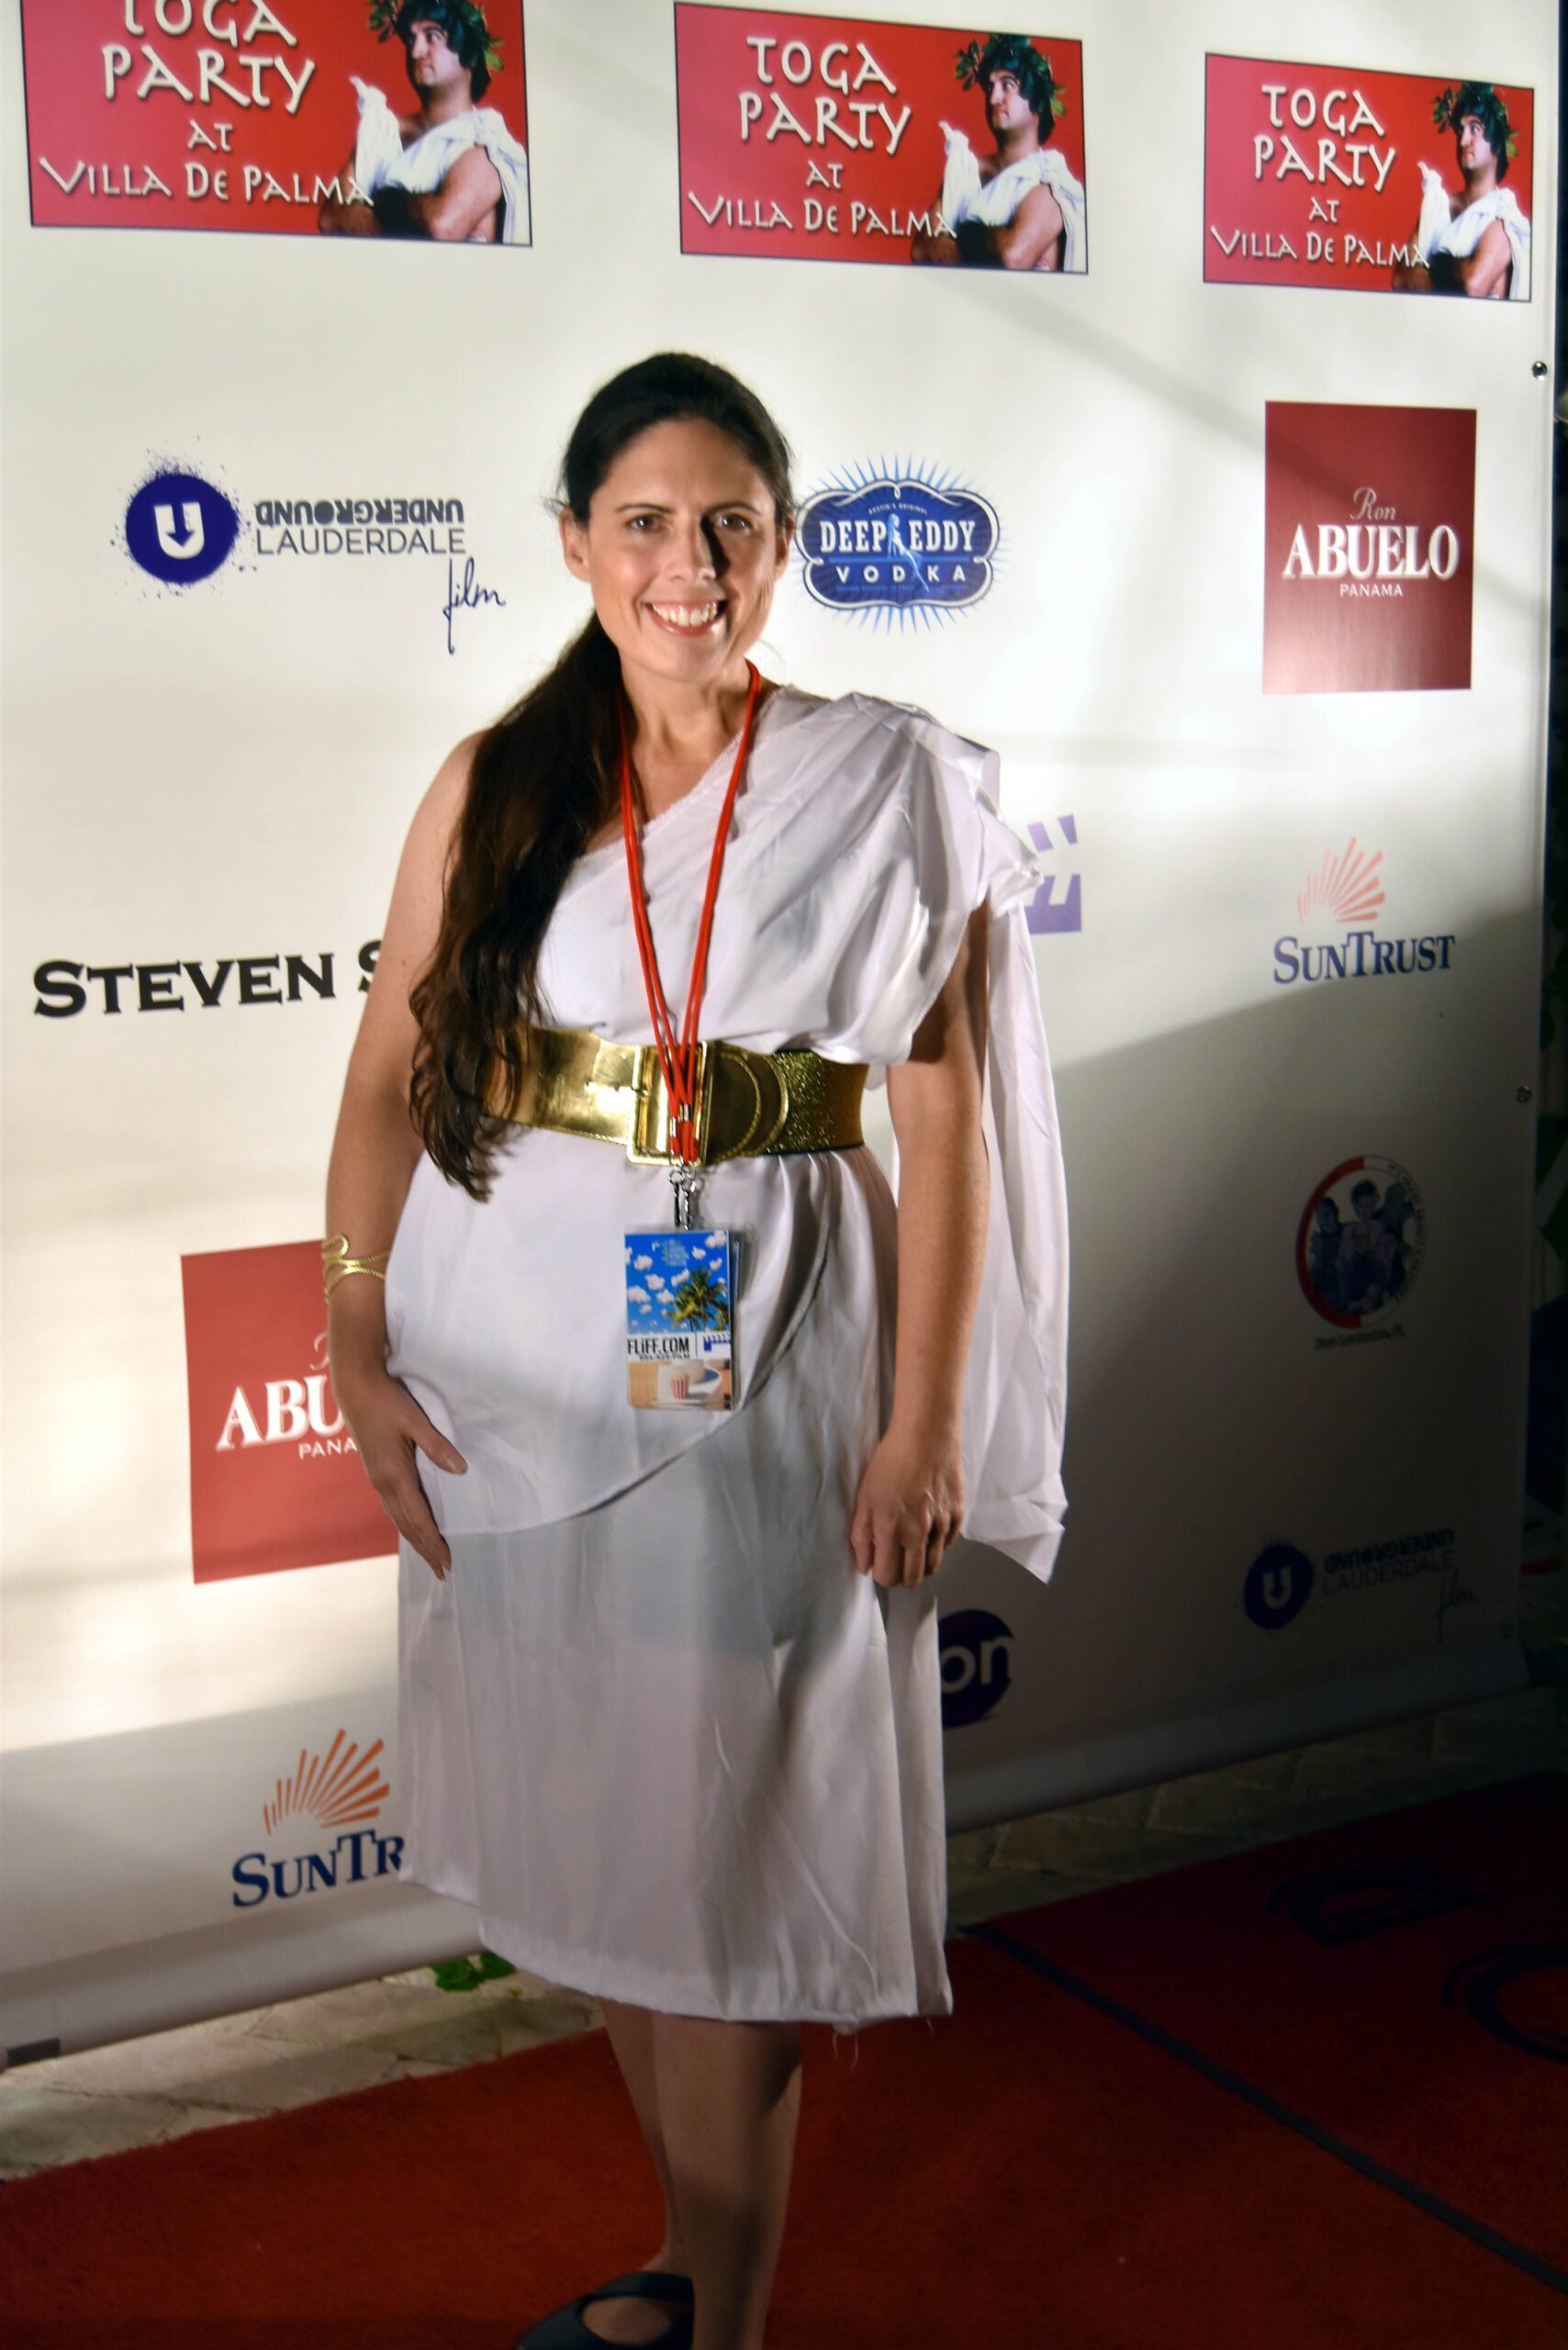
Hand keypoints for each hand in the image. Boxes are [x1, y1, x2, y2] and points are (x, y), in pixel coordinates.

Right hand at [334, 1354, 465, 1580]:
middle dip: (425, 1550)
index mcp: (395, 1475)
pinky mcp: (375, 1472)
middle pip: (407, 1526)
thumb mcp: (415, 1420)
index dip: (434, 1542)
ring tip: (430, 1556)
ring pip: (398, 1518)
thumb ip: (437, 1446)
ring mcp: (377, 1479)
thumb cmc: (386, 1401)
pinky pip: (392, 1507)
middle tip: (443, 1572)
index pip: (419, 1518)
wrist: (355, 1388)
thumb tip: (460, 1469)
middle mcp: (383, 1483)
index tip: (448, 1562)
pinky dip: (405, 1523)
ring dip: (415, 1539)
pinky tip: (412, 1526)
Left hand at [849, 1423, 962, 1588]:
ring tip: (911, 1550)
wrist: (927, 1433)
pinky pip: (947, 1546)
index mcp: (891, 1528)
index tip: (879, 1564)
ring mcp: (941, 1525)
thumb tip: (864, 1565)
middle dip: (901, 1577)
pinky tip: (927, 1531)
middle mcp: (918, 1532)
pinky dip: (936, 1546)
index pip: (887, 1575)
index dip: (881, 1575)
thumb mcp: (865, 1496)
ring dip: (920, 1565)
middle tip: (895, 1563)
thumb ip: (862, 1534)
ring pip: (932, 1566)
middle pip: (913, 1577)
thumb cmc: (892, 1460)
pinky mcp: (958, 1516)